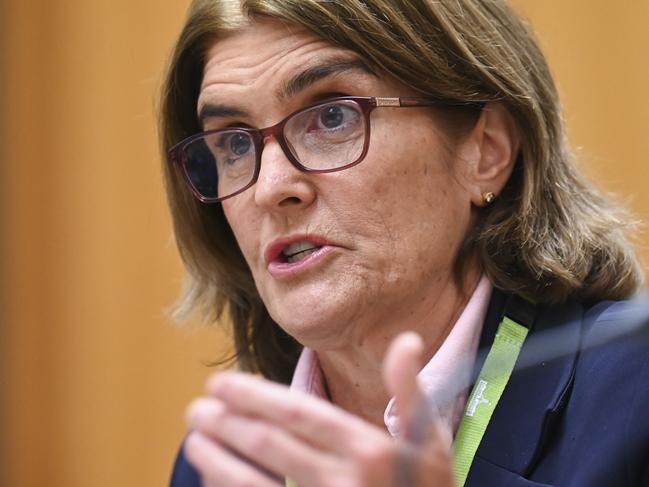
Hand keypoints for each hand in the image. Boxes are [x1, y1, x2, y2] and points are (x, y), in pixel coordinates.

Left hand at [184, 332, 456, 486]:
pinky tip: (214, 476)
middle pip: (270, 445)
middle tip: (197, 407)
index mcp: (369, 450)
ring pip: (255, 484)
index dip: (253, 396)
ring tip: (194, 439)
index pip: (298, 414)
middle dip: (227, 423)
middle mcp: (344, 482)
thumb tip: (407, 340)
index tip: (220, 383)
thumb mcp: (431, 441)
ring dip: (218, 461)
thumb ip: (412, 391)